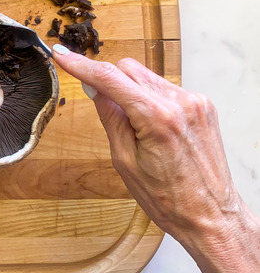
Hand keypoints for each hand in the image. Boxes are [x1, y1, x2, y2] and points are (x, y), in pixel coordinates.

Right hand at [52, 44, 259, 272]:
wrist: (210, 216)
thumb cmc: (168, 199)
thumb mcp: (124, 161)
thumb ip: (110, 118)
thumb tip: (95, 89)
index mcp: (158, 118)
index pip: (110, 79)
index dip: (81, 66)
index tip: (61, 56)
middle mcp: (180, 103)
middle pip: (129, 69)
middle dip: (108, 80)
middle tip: (97, 103)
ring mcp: (195, 102)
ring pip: (146, 77)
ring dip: (129, 91)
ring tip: (132, 126)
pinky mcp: (202, 106)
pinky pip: (164, 89)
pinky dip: (148, 99)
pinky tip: (150, 126)